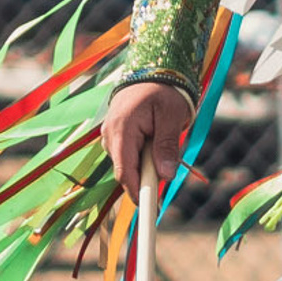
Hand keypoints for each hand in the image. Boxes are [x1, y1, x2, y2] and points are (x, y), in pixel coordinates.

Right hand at [102, 80, 191, 203]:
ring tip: (165, 145)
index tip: (151, 211)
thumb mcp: (171, 116)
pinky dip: (141, 158)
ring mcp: (110, 135)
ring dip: (145, 166)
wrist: (152, 69)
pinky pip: (128, 155)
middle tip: (169, 173)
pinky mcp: (115, 135)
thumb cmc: (164, 90)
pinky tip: (154, 145)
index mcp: (122, 129)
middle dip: (146, 179)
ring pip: (127, 164)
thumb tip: (165, 176)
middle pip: (126, 171)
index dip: (138, 194)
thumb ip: (166, 145)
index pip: (126, 172)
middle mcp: (109, 134)